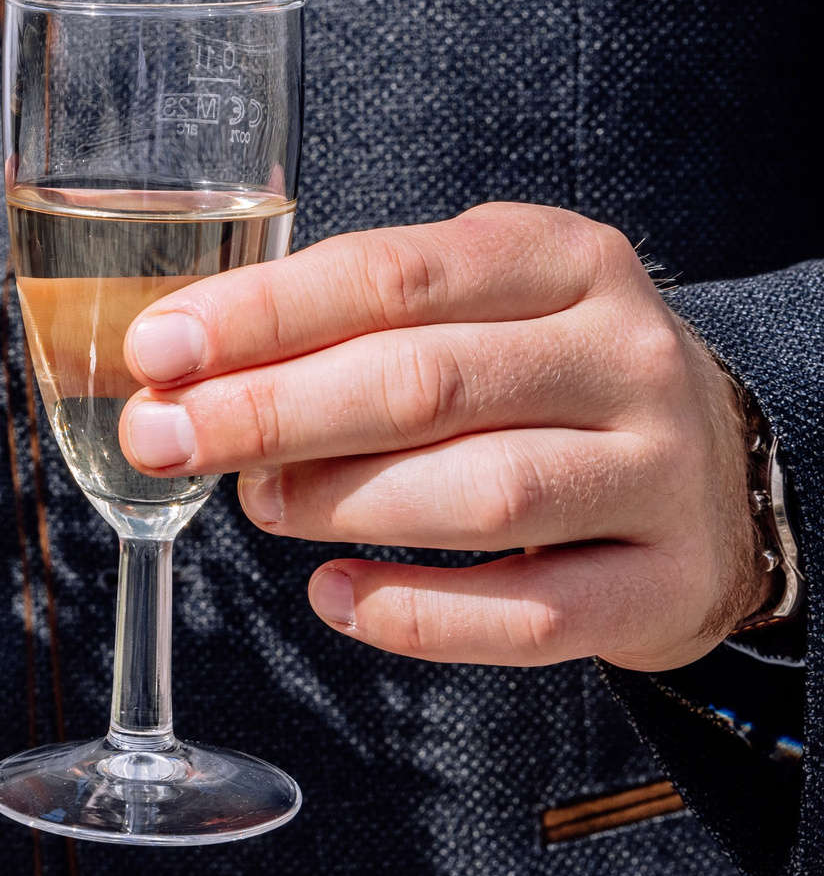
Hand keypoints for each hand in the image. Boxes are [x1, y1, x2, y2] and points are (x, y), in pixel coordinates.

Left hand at [117, 202, 762, 671]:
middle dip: (270, 413)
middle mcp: (624, 356)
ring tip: (259, 505)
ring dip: (342, 504)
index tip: (156, 349)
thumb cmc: (540, 378)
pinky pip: (530, 616)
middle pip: (424, 384)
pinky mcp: (666, 586)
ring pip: (481, 494)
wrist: (719, 474)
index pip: (392, 275)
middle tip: (164, 438)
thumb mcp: (467, 310)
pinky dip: (418, 613)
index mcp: (564, 259)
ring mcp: (659, 473)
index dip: (261, 315)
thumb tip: (183, 378)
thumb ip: (343, 327)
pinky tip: (336, 596)